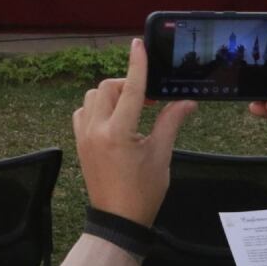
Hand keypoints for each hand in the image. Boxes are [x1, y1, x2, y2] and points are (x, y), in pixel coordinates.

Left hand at [72, 39, 196, 225]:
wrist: (118, 220)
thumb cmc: (143, 191)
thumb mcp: (161, 155)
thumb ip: (171, 122)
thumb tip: (187, 102)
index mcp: (117, 132)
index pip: (130, 89)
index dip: (136, 64)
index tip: (138, 45)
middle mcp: (95, 130)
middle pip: (107, 88)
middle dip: (127, 85)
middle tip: (148, 99)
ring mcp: (83, 136)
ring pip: (92, 97)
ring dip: (111, 95)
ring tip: (132, 108)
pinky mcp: (79, 143)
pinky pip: (83, 112)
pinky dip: (96, 107)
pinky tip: (113, 118)